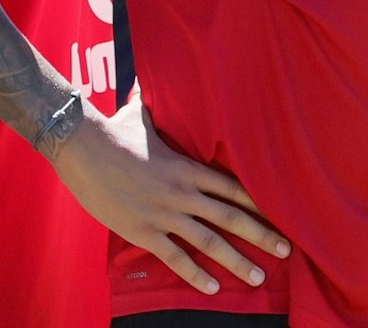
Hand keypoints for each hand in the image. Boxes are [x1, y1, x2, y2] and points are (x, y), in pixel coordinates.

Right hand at [50, 93, 289, 295]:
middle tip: (287, 250)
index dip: (260, 203)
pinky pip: (175, 258)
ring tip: (259, 277)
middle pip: (232, 217)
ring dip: (236, 261)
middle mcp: (183, 192)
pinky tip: (213, 289)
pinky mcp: (143, 231)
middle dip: (262, 235)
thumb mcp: (144, 114)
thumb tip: (153, 79)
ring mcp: (164, 213)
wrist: (80, 147)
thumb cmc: (113, 130)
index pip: (234, 187)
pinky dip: (195, 275)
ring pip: (209, 242)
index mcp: (188, 167)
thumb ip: (158, 104)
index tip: (282, 214)